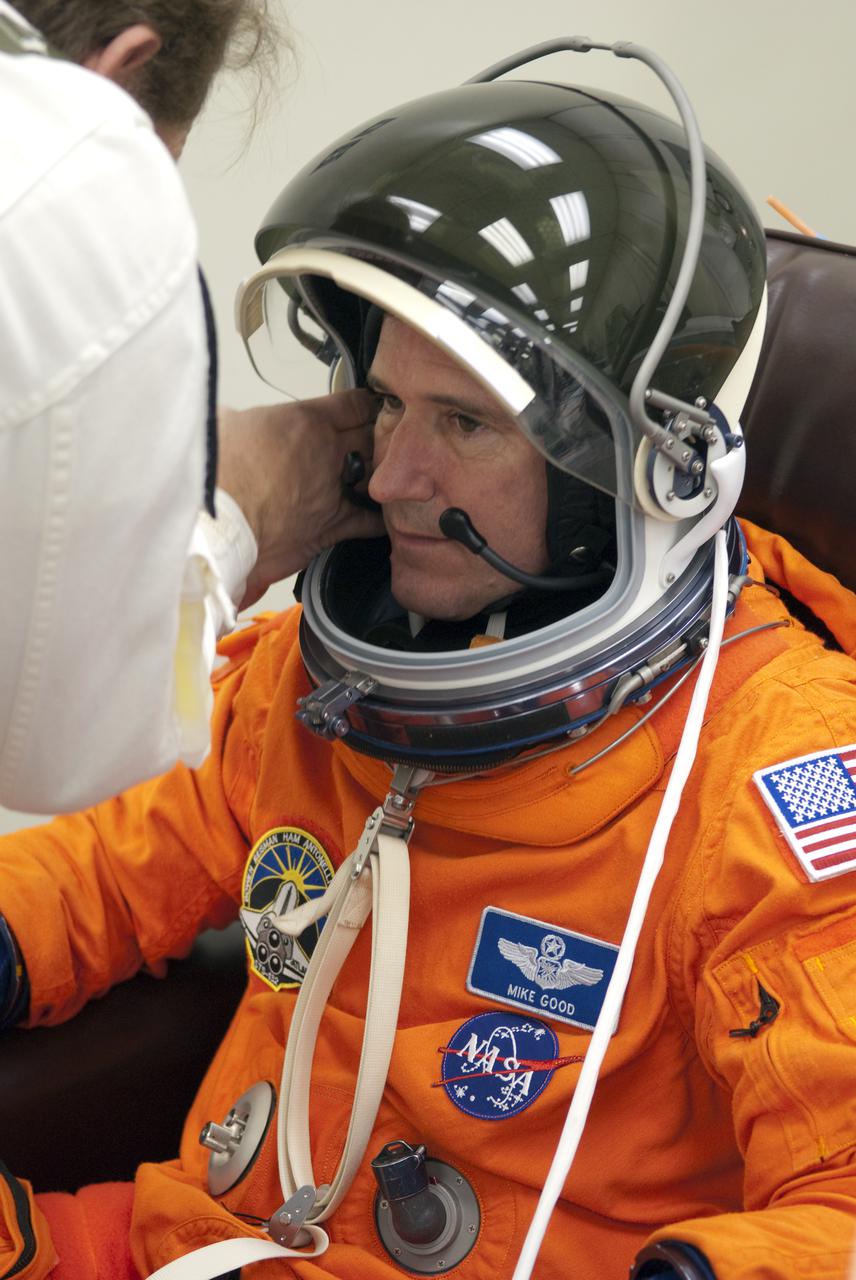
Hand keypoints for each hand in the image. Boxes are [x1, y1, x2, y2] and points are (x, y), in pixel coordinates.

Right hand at [217, 391, 383, 608]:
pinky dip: (377, 519)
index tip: (366, 407)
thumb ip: (242, 419)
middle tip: (373, 440)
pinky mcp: (331, 527)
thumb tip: (234, 421)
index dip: (363, 405)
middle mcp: (328, 453)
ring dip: (377, 475)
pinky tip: (382, 515)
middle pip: (370, 438)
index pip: (353, 404)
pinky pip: (369, 521)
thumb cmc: (213, 472)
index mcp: (306, 421)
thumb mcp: (224, 423)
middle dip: (373, 438)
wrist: (214, 522)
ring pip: (375, 476)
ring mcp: (334, 491)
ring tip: (377, 474)